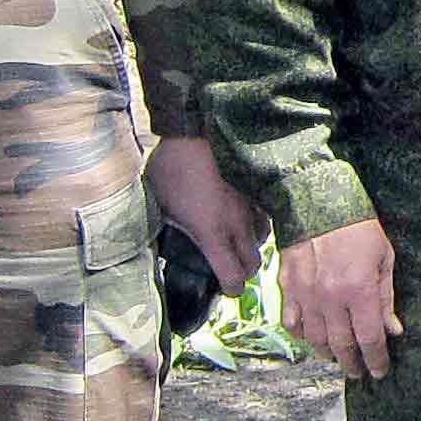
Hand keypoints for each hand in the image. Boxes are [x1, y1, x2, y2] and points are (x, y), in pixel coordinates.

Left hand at [145, 135, 264, 292]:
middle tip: (227, 269)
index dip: (230, 289)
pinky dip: (255, 225)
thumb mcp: (158, 203)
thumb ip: (165, 225)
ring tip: (235, 243)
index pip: (233, 277)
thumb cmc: (171, 167)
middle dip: (242, 273)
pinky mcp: (255, 190)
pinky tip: (242, 218)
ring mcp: (250, 206)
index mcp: (212, 233)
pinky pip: (264, 216)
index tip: (223, 289)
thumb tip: (156, 238)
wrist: (195, 131)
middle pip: (253, 265)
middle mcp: (236, 224)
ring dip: (250, 248)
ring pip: (262, 240)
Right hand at [278, 217, 402, 379]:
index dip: (376, 359)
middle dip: (353, 364)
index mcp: (359, 290)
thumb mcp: (384, 259)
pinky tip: (313, 338)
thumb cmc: (359, 228)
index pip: (369, 338)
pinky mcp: (288, 287)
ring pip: (315, 340)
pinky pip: (292, 323)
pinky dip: (302, 336)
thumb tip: (392, 331)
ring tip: (339, 358)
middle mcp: (331, 298)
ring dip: (328, 354)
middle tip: (359, 372)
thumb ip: (386, 298)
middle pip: (342, 345)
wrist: (318, 202)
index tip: (380, 371)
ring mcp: (306, 295)